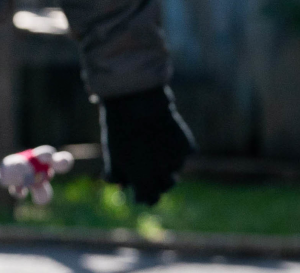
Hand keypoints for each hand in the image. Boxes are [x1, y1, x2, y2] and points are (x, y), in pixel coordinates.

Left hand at [99, 85, 195, 205]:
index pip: (149, 198)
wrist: (135, 101)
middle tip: (149, 173)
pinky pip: (184, 154)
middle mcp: (162, 172)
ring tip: (153, 146)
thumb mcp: (112, 153)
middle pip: (165, 186)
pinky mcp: (187, 146)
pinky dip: (176, 150)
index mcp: (142, 177)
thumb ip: (116, 174)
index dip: (145, 197)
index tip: (141, 194)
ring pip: (174, 169)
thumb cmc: (119, 129)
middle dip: (157, 182)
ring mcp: (177, 159)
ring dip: (167, 164)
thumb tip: (120, 188)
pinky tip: (164, 137)